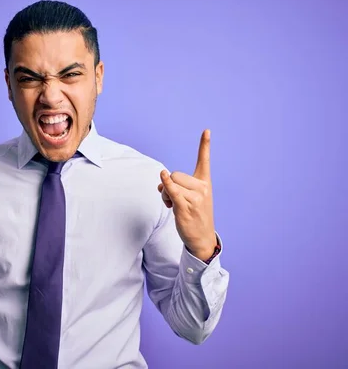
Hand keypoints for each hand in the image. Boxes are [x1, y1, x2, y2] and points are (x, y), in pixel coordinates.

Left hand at [157, 130, 215, 259]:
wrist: (202, 238)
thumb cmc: (194, 216)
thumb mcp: (189, 198)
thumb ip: (175, 186)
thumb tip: (162, 182)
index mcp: (205, 183)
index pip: (204, 160)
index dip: (204, 145)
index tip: (206, 130)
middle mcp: (202, 188)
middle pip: (176, 174)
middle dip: (169, 185)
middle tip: (173, 200)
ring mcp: (195, 197)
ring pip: (171, 183)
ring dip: (165, 194)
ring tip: (173, 206)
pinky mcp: (185, 207)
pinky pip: (172, 191)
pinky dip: (166, 184)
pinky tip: (163, 178)